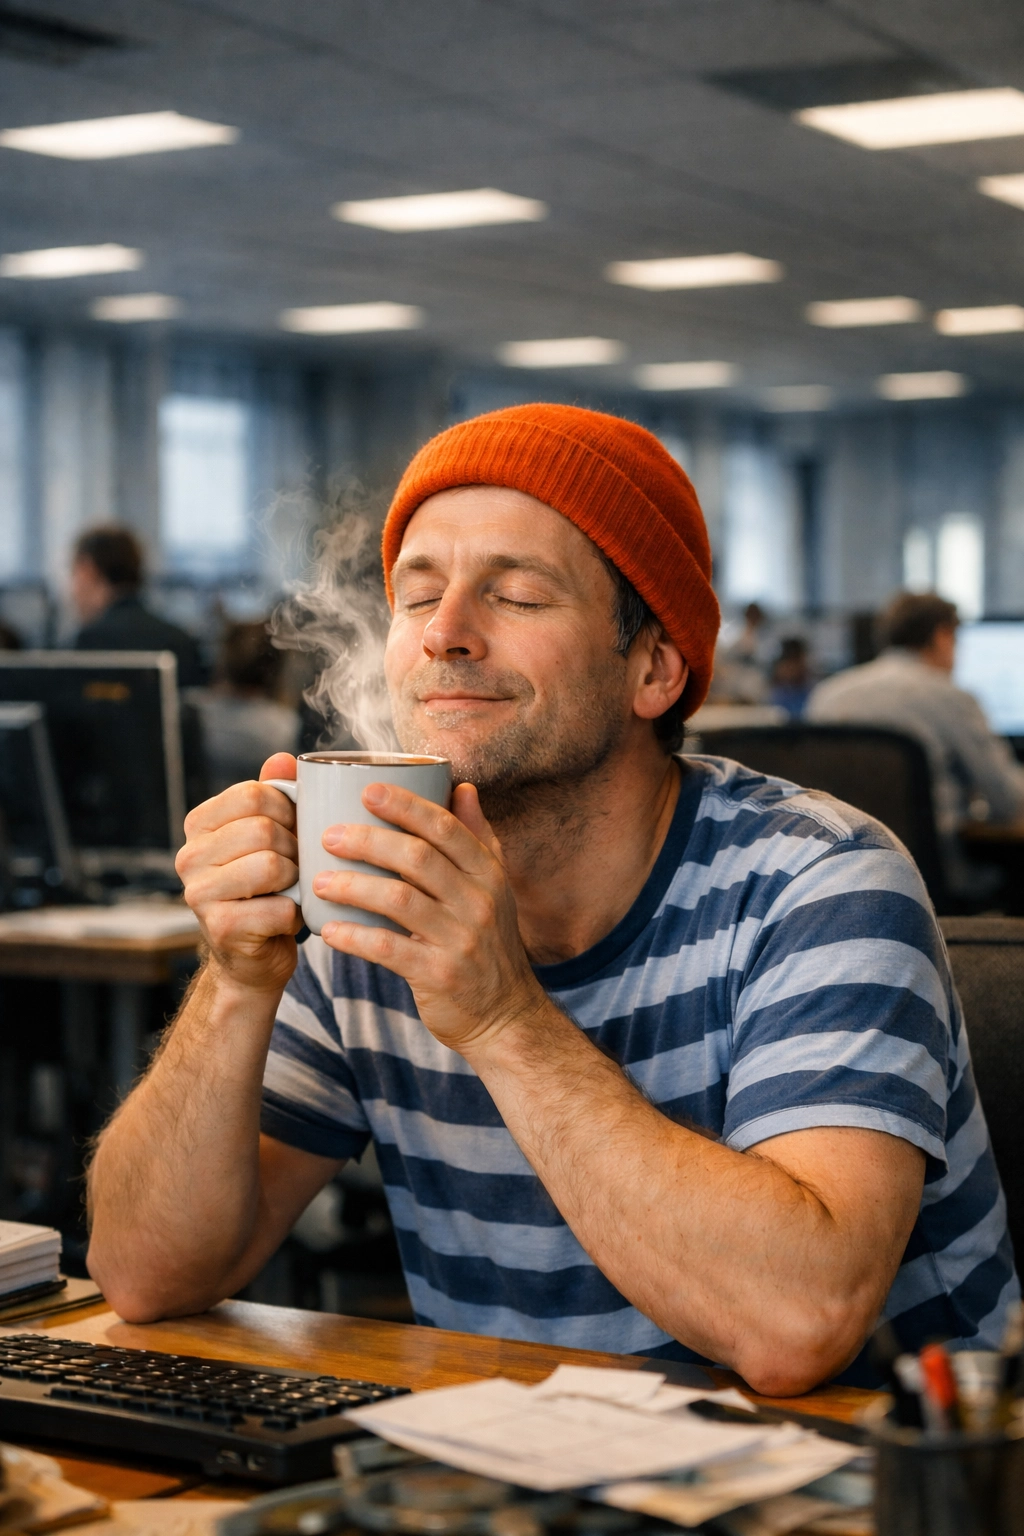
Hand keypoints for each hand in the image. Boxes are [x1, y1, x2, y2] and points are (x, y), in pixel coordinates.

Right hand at [175, 752, 303, 993]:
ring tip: (291, 888)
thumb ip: (274, 796)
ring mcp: (199, 895)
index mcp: (199, 825)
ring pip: (271, 866)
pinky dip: (295, 914)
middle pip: (263, 829)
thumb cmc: (266, 889)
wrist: (252, 958)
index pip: (254, 794)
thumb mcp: (268, 837)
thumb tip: (283, 758)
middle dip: (294, 847)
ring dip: (296, 879)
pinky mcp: (220, 930)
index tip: (295, 829)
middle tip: (297, 865)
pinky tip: (286, 918)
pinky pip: (279, 908)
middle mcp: (189, 857)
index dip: (289, 809)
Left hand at [313, 782, 548, 1052]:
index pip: (446, 827)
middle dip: (368, 840)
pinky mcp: (439, 975)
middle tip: (328, 835)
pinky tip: (328, 931)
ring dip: (353, 887)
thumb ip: (477, 837)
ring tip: (319, 881)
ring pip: (398, 900)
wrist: (505, 1015)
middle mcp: (478, 901)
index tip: (367, 790)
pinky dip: (354, 937)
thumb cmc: (488, 944)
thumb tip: (461, 786)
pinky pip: (388, 949)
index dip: (406, 805)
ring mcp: (460, 939)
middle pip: (417, 858)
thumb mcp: (495, 888)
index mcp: (488, 873)